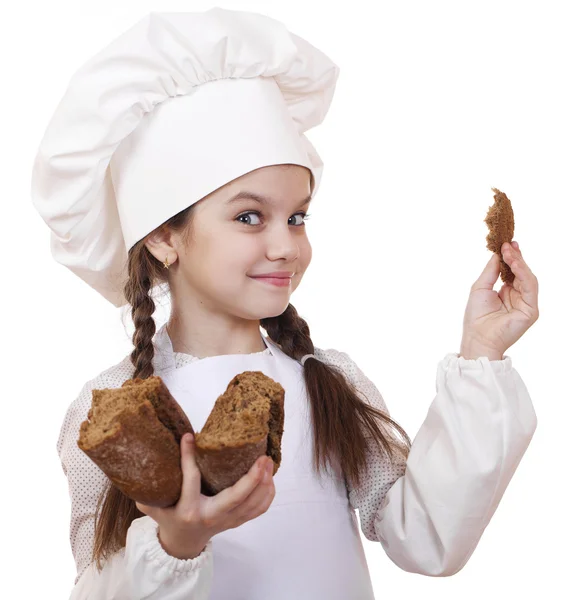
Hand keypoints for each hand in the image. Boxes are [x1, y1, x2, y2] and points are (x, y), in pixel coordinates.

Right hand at [135, 433, 275, 559]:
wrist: (182, 544)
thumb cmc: (168, 518)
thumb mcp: (153, 506)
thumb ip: (146, 489)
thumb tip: (140, 459)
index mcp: (188, 510)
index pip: (190, 481)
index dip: (189, 458)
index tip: (189, 437)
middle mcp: (211, 516)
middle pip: (236, 498)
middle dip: (252, 478)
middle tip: (262, 457)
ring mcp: (227, 521)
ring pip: (252, 504)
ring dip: (264, 483)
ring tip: (269, 462)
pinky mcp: (237, 521)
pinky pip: (258, 510)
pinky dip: (267, 495)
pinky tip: (270, 478)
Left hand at [459, 241, 538, 359]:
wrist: (477, 336)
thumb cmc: (476, 316)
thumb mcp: (481, 287)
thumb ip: (491, 270)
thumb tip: (498, 254)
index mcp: (507, 292)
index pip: (513, 271)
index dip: (511, 257)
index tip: (507, 243)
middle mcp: (518, 297)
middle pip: (522, 272)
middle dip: (515, 257)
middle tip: (508, 244)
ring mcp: (526, 303)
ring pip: (528, 277)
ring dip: (519, 263)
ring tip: (509, 252)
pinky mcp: (531, 310)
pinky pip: (530, 287)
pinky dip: (523, 274)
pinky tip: (515, 264)